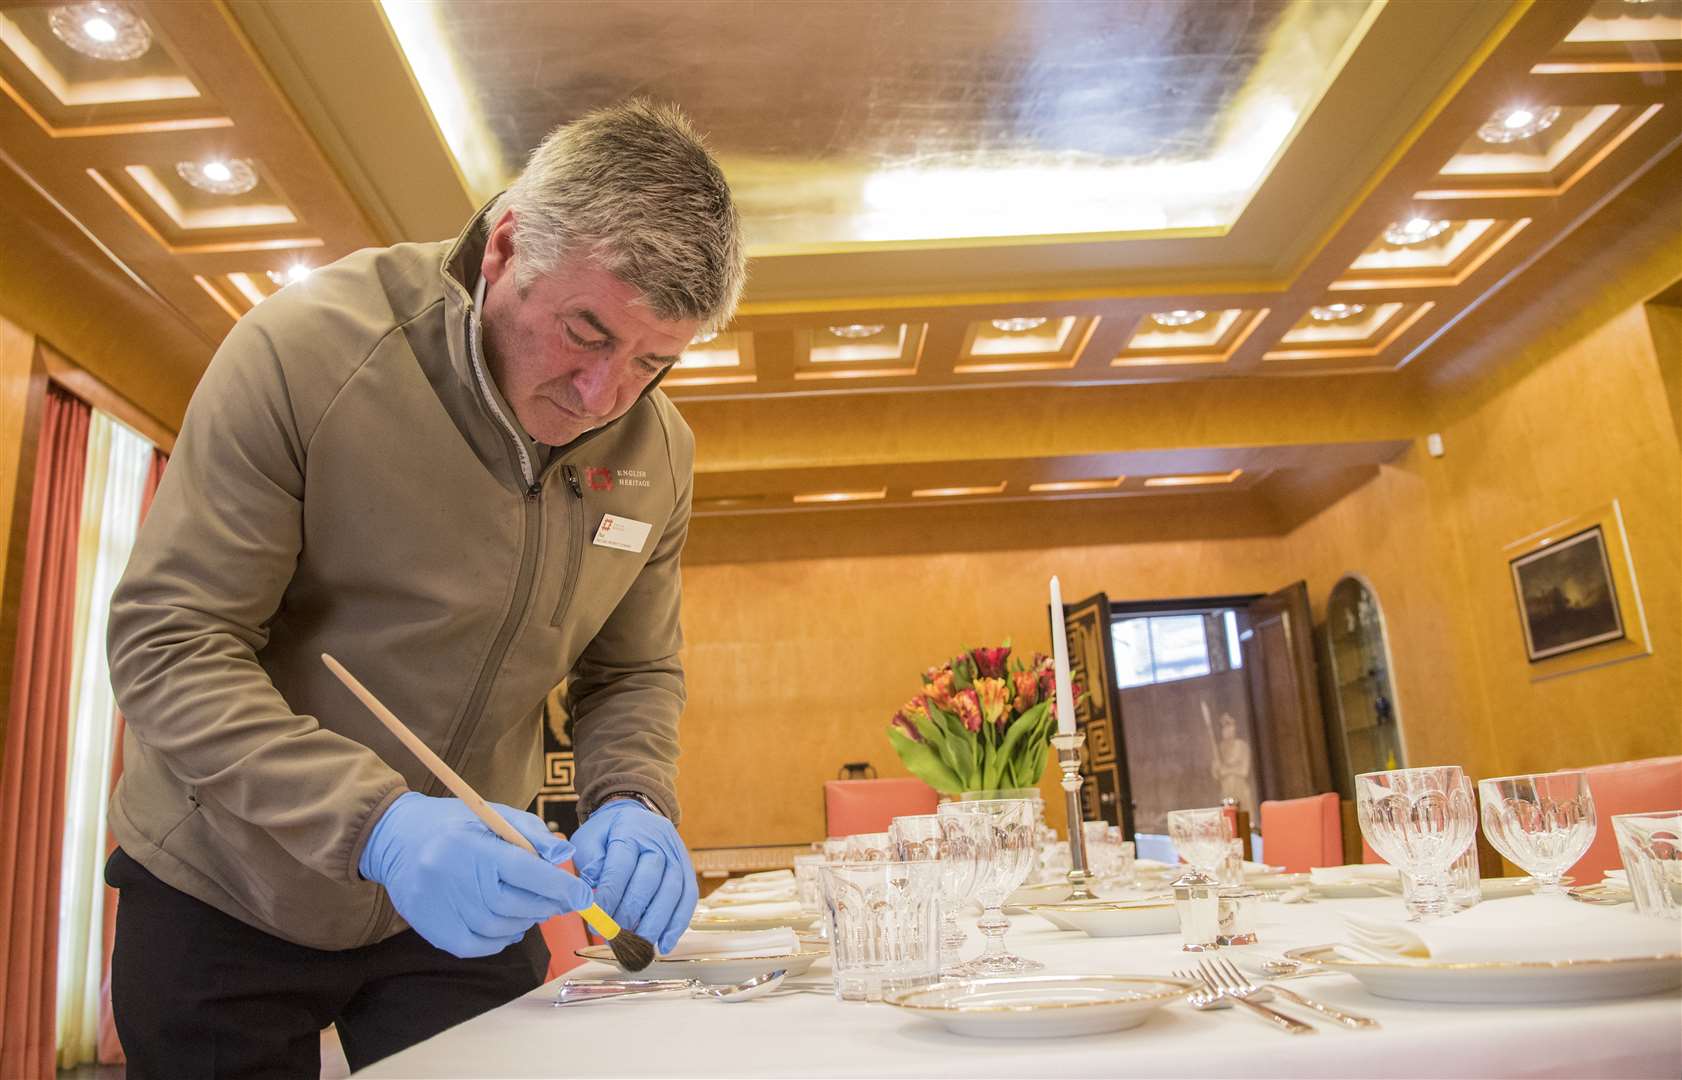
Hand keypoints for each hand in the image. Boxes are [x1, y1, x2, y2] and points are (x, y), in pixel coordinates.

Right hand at [359, 792, 593, 957]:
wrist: (396, 838)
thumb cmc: (456, 824)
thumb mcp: (496, 815)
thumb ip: (534, 836)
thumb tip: (565, 859)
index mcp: (473, 845)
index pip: (526, 871)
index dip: (560, 887)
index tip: (583, 896)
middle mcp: (455, 878)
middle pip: (516, 904)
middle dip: (547, 905)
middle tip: (560, 901)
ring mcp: (441, 907)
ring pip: (500, 928)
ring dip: (526, 922)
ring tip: (531, 908)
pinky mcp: (432, 929)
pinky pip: (478, 946)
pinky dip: (500, 939)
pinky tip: (508, 925)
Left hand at [571, 798, 697, 953]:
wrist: (637, 816)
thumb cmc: (609, 834)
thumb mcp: (589, 838)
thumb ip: (589, 862)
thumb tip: (592, 888)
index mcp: (629, 829)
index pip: (620, 867)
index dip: (609, 898)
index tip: (596, 924)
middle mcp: (658, 840)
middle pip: (649, 881)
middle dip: (632, 914)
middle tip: (616, 937)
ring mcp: (677, 854)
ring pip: (672, 892)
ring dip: (656, 923)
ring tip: (640, 945)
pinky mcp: (688, 869)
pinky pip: (688, 898)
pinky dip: (678, 924)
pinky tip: (664, 943)